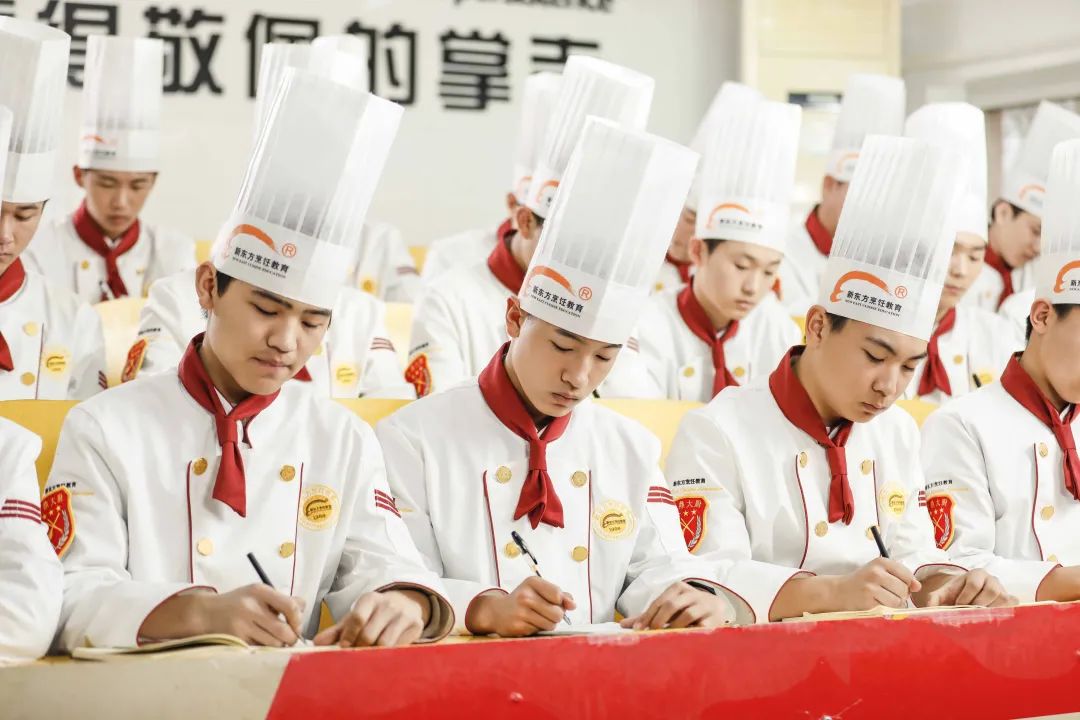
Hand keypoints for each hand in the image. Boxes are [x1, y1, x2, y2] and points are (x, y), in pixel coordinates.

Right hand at [194, 584, 304, 646]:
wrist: (205, 613)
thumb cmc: (237, 603)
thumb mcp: (257, 593)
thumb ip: (280, 600)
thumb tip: (303, 609)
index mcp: (260, 591)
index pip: (291, 606)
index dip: (298, 620)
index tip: (296, 626)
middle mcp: (251, 607)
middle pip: (284, 630)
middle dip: (290, 638)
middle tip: (288, 639)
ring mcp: (242, 624)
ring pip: (273, 644)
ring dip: (277, 647)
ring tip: (272, 641)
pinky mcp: (235, 639)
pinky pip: (259, 650)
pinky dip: (264, 651)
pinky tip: (259, 644)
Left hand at [314, 589, 428, 647]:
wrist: (406, 604)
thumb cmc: (375, 614)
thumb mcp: (356, 617)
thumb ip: (337, 630)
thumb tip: (317, 643)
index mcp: (370, 599)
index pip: (357, 618)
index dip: (348, 636)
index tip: (343, 647)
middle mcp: (388, 604)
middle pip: (369, 634)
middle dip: (360, 648)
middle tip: (356, 654)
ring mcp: (403, 615)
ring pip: (385, 643)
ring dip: (374, 653)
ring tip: (369, 656)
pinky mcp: (416, 625)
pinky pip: (399, 647)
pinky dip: (388, 655)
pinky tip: (384, 655)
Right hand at [465, 576, 575, 636]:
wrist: (496, 612)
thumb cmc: (523, 599)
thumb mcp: (538, 590)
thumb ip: (559, 594)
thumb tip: (573, 605)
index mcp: (532, 582)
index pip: (558, 594)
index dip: (561, 602)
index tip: (555, 602)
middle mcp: (525, 596)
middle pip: (558, 613)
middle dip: (557, 616)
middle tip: (547, 613)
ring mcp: (521, 612)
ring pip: (551, 625)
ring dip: (548, 624)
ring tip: (537, 618)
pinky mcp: (518, 627)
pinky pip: (540, 632)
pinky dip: (538, 629)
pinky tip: (528, 623)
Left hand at [620, 582, 733, 629]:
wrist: (717, 609)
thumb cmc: (686, 610)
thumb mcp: (668, 609)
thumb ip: (648, 616)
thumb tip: (622, 625)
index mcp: (678, 588)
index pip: (660, 602)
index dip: (647, 616)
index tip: (638, 630)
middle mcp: (692, 593)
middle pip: (671, 605)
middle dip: (659, 620)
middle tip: (651, 633)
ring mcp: (705, 604)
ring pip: (687, 614)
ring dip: (674, 627)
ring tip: (666, 637)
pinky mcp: (715, 618)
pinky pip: (701, 627)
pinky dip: (690, 633)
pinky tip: (683, 640)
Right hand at [832, 558, 920, 609]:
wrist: (840, 591)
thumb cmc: (864, 581)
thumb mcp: (880, 572)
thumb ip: (900, 576)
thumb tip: (918, 587)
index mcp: (881, 561)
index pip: (907, 575)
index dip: (906, 583)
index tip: (896, 584)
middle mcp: (876, 572)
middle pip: (904, 589)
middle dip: (900, 594)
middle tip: (886, 592)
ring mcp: (871, 586)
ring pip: (898, 600)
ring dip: (893, 603)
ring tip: (881, 599)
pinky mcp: (868, 600)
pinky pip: (888, 608)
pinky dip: (885, 608)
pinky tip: (875, 603)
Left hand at [920, 569, 1015, 607]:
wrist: (968, 597)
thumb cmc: (956, 595)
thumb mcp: (943, 594)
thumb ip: (933, 599)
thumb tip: (928, 609)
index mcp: (976, 573)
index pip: (974, 584)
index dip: (965, 597)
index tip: (958, 606)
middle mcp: (992, 579)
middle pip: (991, 591)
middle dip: (978, 605)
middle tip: (970, 613)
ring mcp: (1003, 590)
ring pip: (1003, 599)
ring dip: (992, 610)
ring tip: (980, 616)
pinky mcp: (1010, 600)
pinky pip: (1014, 606)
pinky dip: (1006, 613)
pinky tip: (994, 619)